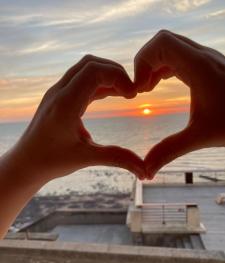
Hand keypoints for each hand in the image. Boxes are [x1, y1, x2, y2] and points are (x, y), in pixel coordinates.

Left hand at [11, 55, 144, 182]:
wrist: (27, 162)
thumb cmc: (51, 161)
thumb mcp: (86, 158)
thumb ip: (117, 158)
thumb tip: (145, 171)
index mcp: (65, 104)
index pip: (94, 71)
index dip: (118, 76)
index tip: (133, 95)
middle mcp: (59, 92)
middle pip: (90, 63)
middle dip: (115, 72)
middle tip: (131, 92)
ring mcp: (57, 92)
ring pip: (85, 69)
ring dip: (107, 76)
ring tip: (125, 93)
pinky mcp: (59, 97)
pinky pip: (81, 80)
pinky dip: (99, 83)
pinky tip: (111, 95)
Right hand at [134, 30, 224, 178]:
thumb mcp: (200, 137)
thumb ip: (169, 151)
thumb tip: (146, 171)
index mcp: (199, 67)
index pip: (161, 43)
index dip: (142, 61)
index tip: (139, 89)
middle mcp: (202, 57)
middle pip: (162, 41)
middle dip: (145, 62)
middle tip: (141, 89)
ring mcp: (206, 59)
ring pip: (170, 47)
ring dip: (154, 65)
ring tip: (147, 89)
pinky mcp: (206, 66)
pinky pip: (178, 56)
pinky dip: (163, 67)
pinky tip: (159, 86)